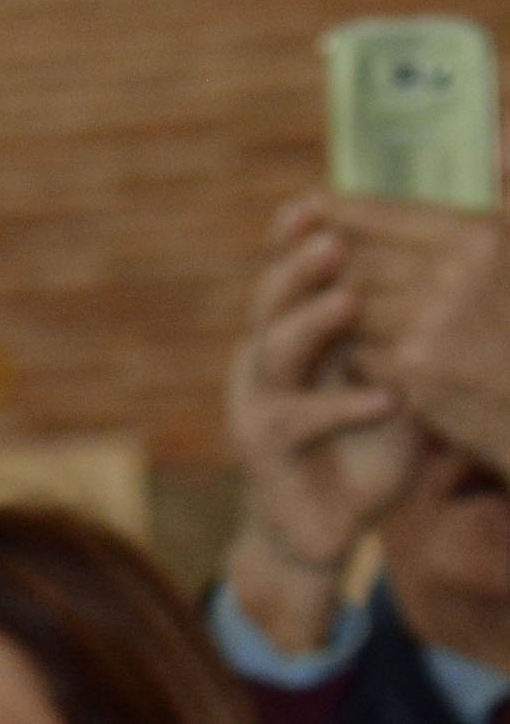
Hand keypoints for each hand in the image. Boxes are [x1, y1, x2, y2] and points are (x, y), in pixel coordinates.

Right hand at [223, 218, 418, 653]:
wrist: (320, 521)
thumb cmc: (366, 438)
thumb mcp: (395, 367)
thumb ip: (410, 318)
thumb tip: (467, 250)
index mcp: (292, 329)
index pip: (289, 270)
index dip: (297, 236)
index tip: (320, 201)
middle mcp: (264, 359)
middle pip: (270, 300)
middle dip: (298, 268)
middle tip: (331, 240)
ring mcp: (257, 404)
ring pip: (272, 352)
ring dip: (309, 325)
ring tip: (347, 302)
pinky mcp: (264, 451)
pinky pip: (298, 421)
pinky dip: (341, 406)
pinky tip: (385, 397)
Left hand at [282, 186, 509, 472]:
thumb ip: (509, 186)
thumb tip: (496, 126)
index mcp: (482, 236)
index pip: (386, 213)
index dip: (341, 209)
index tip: (306, 202)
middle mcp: (454, 273)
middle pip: (355, 260)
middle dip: (327, 265)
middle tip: (296, 260)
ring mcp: (432, 322)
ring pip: (350, 307)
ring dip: (339, 313)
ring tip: (328, 312)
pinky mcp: (417, 370)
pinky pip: (358, 354)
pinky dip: (359, 357)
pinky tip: (370, 360)